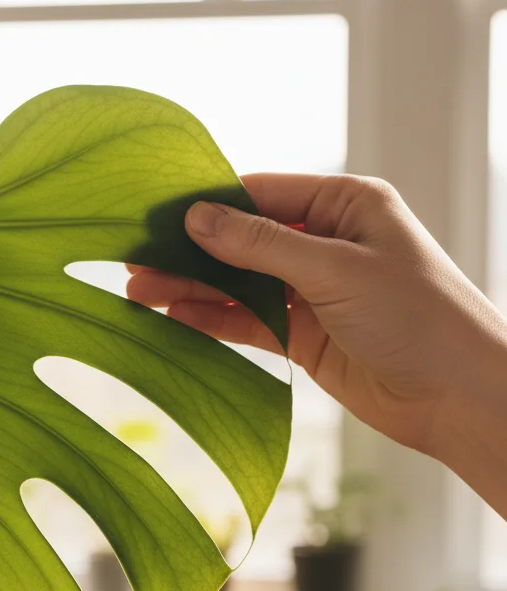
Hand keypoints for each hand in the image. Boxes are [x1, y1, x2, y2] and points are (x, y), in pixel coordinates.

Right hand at [126, 173, 506, 515]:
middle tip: (134, 259)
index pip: (261, 194)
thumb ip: (260, 245)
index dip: (208, 205)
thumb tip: (197, 217)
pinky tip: (173, 316)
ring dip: (192, 288)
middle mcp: (326, 242)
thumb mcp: (335, 268)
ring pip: (238, 283)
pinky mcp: (303, 334)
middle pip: (242, 240)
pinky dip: (212, 320)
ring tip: (138, 291)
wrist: (457, 396)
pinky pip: (247, 320)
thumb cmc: (418, 317)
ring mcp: (312, 290)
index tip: (155, 216)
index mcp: (346, 205)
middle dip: (190, 251)